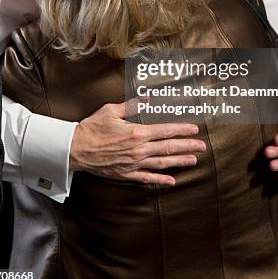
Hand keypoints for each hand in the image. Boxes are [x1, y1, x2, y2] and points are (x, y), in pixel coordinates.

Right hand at [69, 98, 205, 185]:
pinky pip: (147, 178)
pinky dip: (161, 179)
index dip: (182, 129)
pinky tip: (172, 181)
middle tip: (202, 146)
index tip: (194, 128)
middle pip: (168, 148)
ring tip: (193, 161)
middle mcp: (138, 150)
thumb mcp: (111, 111)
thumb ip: (131, 105)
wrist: (75, 149)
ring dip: (179, 162)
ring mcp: (134, 164)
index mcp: (137, 132)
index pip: (165, 130)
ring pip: (162, 163)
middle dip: (187, 146)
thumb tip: (147, 97)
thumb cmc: (92, 128)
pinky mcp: (126, 174)